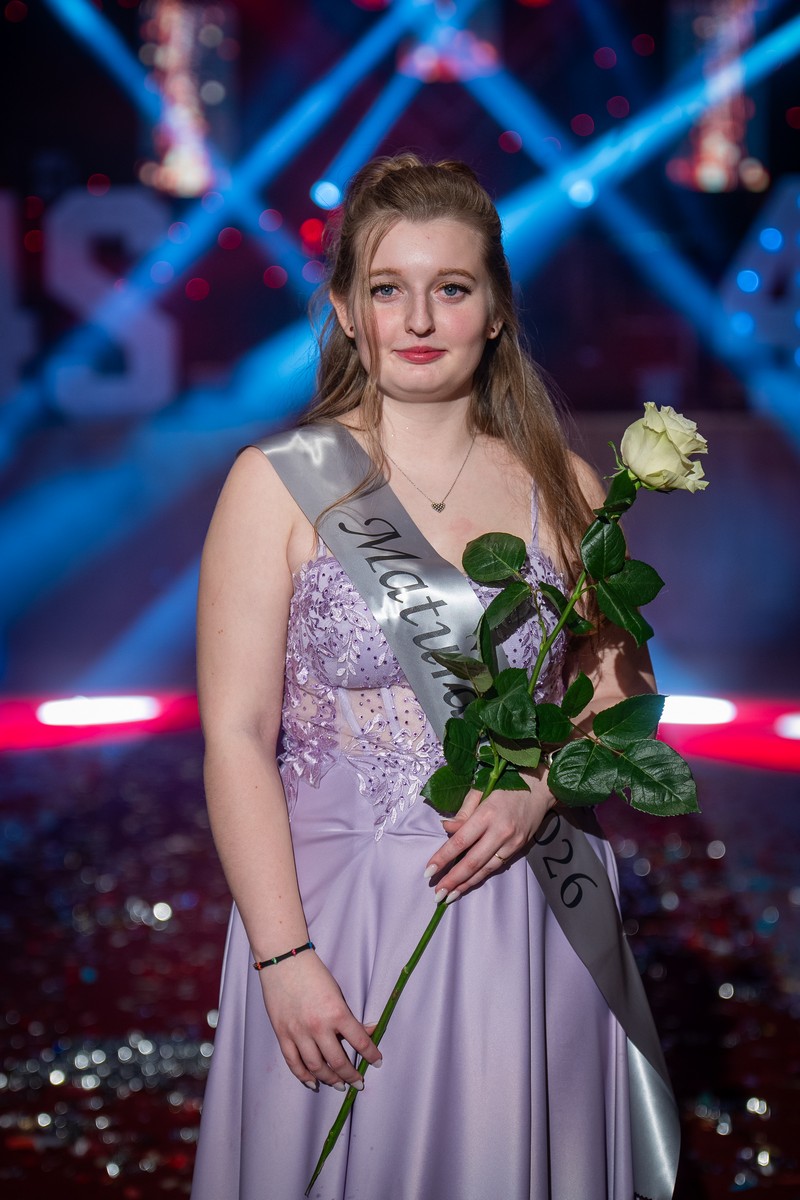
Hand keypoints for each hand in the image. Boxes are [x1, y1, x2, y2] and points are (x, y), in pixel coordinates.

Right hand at [258, 950, 381, 1090]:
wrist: (284, 961)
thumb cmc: (313, 973)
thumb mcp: (337, 992)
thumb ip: (348, 1016)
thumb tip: (367, 1032)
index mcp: (337, 1013)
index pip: (360, 1042)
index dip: (371, 1055)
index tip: (377, 1062)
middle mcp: (318, 1027)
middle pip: (338, 1062)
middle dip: (351, 1076)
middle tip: (358, 1082)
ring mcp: (298, 1033)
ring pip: (316, 1067)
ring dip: (329, 1080)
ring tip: (338, 1085)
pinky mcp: (282, 1034)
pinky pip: (294, 1062)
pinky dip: (303, 1076)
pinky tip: (313, 1082)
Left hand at [424, 771, 555, 902]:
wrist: (541, 788)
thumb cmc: (507, 784)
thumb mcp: (481, 789)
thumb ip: (464, 811)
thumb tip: (446, 828)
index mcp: (487, 814)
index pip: (460, 841)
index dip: (443, 858)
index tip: (428, 871)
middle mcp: (500, 832)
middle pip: (472, 861)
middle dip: (453, 879)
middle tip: (437, 894)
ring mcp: (512, 843)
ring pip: (485, 869)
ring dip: (466, 884)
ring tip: (450, 896)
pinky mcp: (519, 848)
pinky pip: (497, 866)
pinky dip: (481, 877)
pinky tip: (469, 884)